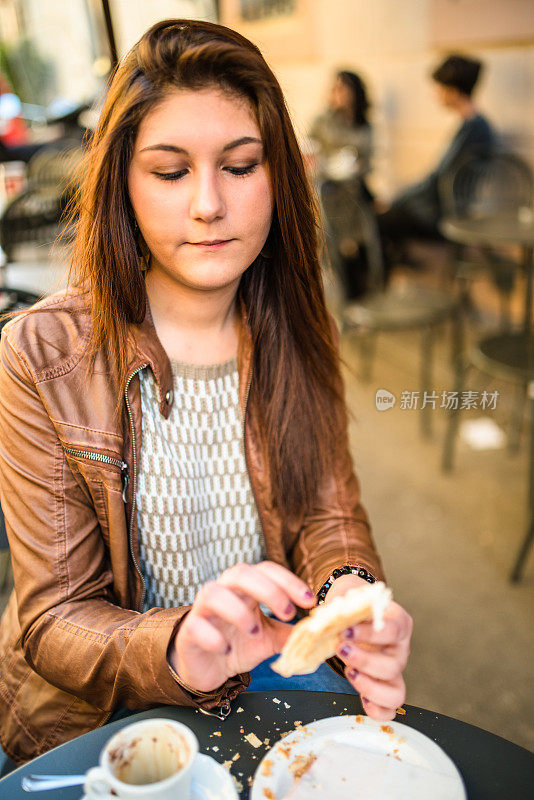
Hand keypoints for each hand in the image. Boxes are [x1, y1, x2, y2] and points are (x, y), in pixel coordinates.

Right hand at [170, 561, 315, 692]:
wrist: (208, 668)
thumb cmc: (238, 644)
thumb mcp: (269, 639)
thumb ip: (290, 633)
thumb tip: (318, 631)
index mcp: (245, 588)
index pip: (266, 570)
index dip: (288, 581)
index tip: (309, 600)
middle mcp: (224, 592)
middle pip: (240, 573)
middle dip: (267, 589)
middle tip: (287, 612)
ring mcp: (203, 610)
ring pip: (213, 593)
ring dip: (237, 610)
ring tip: (254, 631)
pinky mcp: (188, 632)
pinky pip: (196, 625)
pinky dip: (213, 636)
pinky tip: (226, 650)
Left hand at [327, 574, 412, 719]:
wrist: (355, 615)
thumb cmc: (355, 609)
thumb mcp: (353, 600)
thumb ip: (345, 606)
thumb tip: (327, 615)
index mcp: (398, 623)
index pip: (392, 631)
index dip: (369, 634)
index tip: (346, 630)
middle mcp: (401, 649)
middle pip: (393, 665)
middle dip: (364, 661)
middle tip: (341, 650)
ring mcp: (395, 671)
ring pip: (396, 692)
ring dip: (369, 687)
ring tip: (349, 673)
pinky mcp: (386, 688)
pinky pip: (390, 709)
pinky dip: (377, 709)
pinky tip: (361, 700)